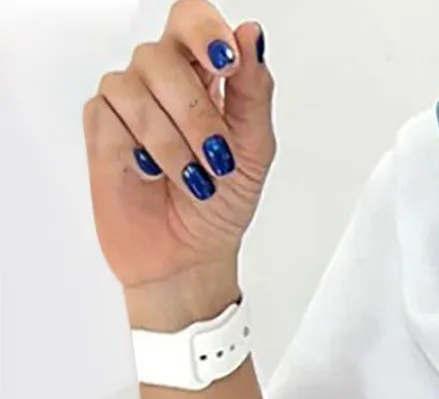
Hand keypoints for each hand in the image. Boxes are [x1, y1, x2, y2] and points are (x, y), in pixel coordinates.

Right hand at [84, 3, 274, 324]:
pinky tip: (155, 174)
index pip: (191, 17)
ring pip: (135, 87)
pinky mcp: (101, 126)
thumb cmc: (224, 200)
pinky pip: (114, 118)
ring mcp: (127, 98)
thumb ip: (255, 91)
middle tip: (219, 160)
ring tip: (195, 180)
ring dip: (174, 143)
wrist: (194, 254)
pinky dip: (145, 152)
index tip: (226, 62)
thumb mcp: (256, 149)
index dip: (203, 30)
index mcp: (200, 72)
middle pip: (163, 55)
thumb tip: (251, 35)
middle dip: (198, 115)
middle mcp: (160, 77)